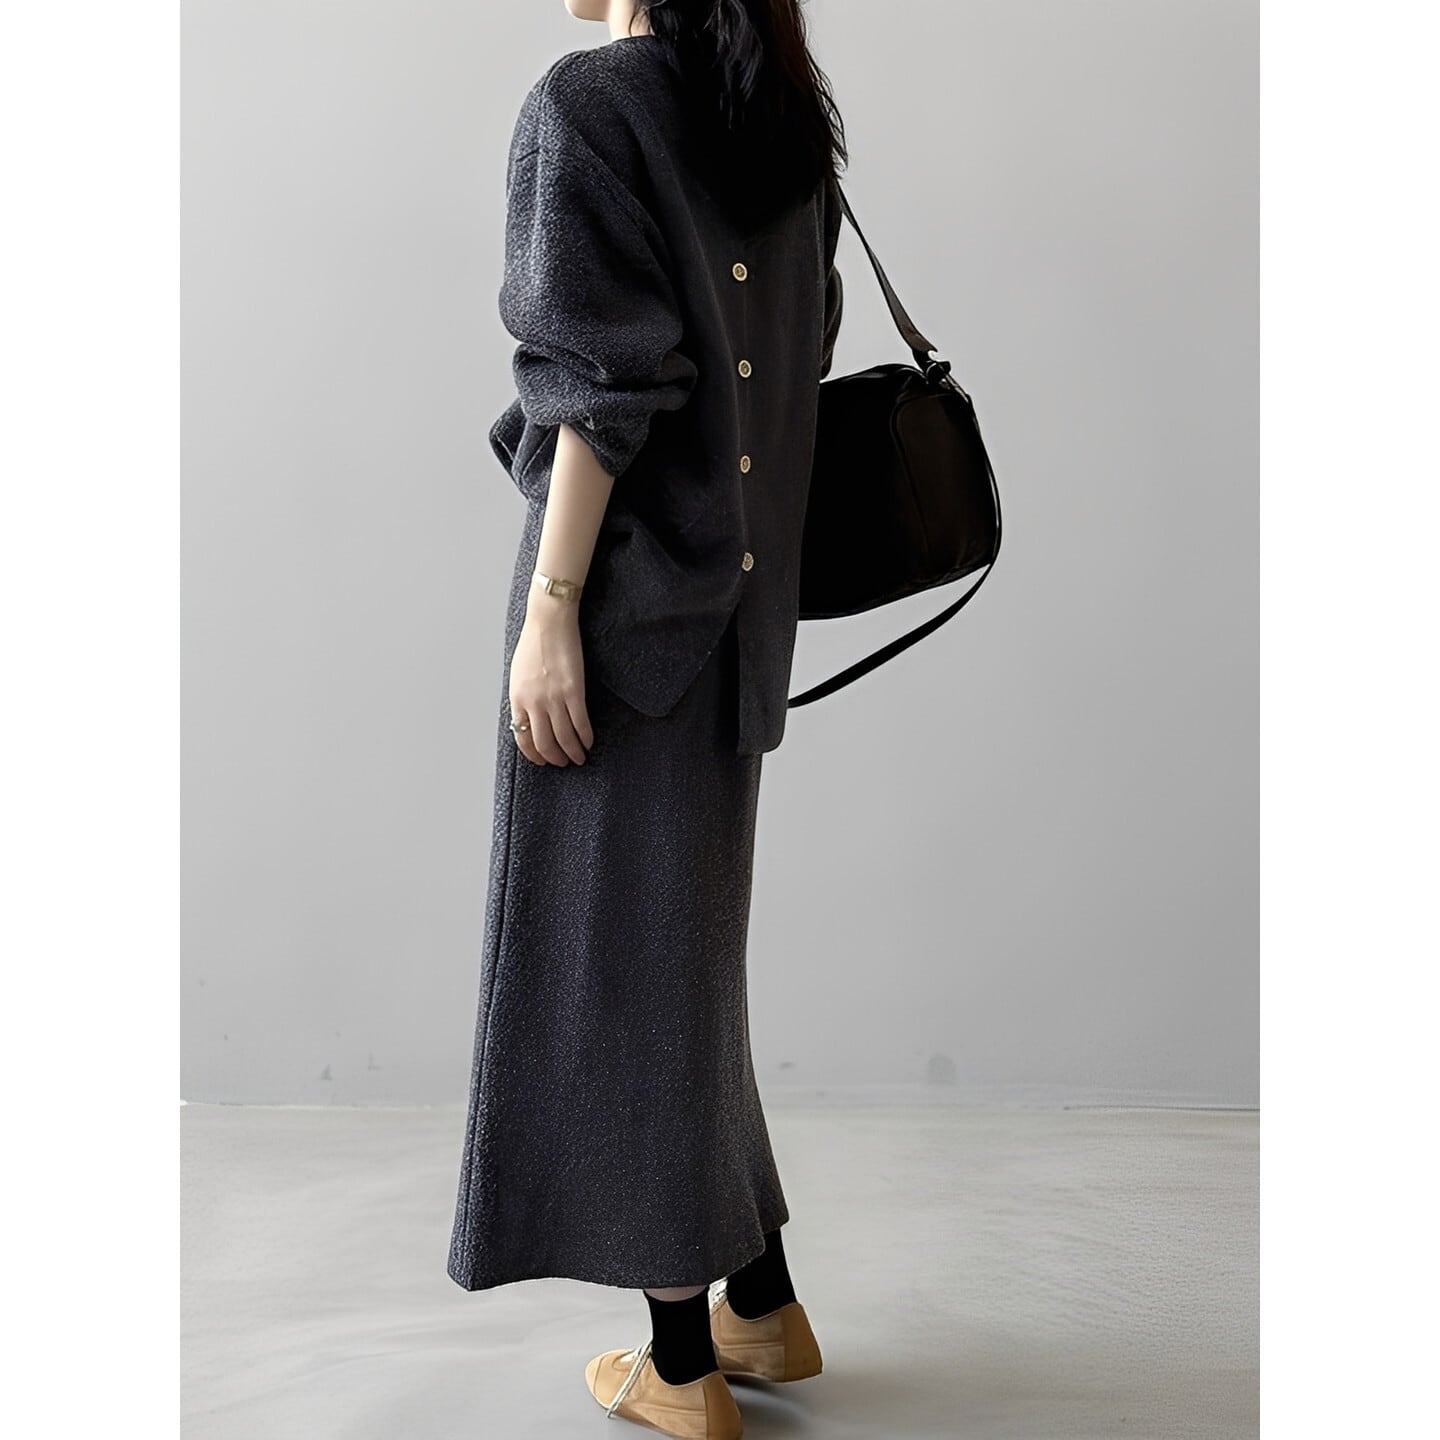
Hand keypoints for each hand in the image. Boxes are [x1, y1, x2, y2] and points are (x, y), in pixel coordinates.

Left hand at [509, 590, 594, 765]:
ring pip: (564, 737)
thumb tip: (531, 720)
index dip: (534, 754)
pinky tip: (589, 742)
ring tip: (579, 757)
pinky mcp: (574, 691)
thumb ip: (523, 699)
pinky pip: (580, 723)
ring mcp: (554, 698)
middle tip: (563, 763)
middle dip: (555, 758)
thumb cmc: (533, 644)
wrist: (549, 622)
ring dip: (573, 752)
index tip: (543, 760)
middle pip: (544, 743)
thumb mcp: (518, 676)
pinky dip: (585, 737)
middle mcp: (533, 703)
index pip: (523, 738)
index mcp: (517, 699)